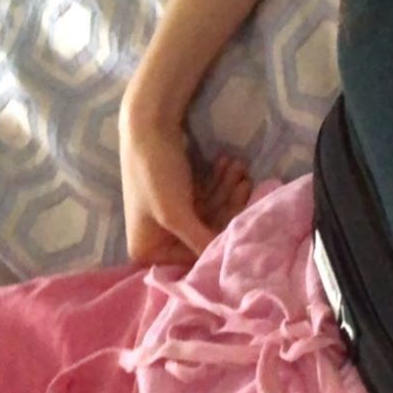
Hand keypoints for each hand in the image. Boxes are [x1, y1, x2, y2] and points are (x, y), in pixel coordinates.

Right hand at [119, 102, 251, 267]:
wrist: (148, 124)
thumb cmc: (156, 174)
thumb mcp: (176, 214)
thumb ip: (200, 241)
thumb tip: (225, 268)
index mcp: (146, 250)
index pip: (192, 257)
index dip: (218, 241)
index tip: (244, 223)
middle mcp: (156, 238)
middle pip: (204, 233)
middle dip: (227, 206)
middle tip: (245, 182)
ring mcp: (169, 216)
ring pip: (209, 212)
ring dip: (226, 190)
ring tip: (238, 167)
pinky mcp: (180, 196)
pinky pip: (205, 197)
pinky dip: (218, 183)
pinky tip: (228, 163)